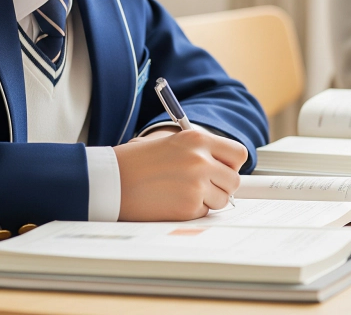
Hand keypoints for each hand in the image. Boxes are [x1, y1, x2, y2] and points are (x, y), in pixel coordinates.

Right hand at [113, 129, 247, 220]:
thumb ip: (201, 150)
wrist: (112, 179)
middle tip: (205, 185)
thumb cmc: (138, 160)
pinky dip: (193, 210)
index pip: (238, 153)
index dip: (232, 163)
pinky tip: (173, 201)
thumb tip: (225, 166)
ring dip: (209, 200)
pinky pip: (204, 212)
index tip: (224, 168)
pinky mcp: (187, 208)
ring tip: (184, 192)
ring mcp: (195, 185)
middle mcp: (200, 161)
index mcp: (198, 139)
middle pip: (234, 180)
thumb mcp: (173, 141)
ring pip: (222, 200)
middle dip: (222, 185)